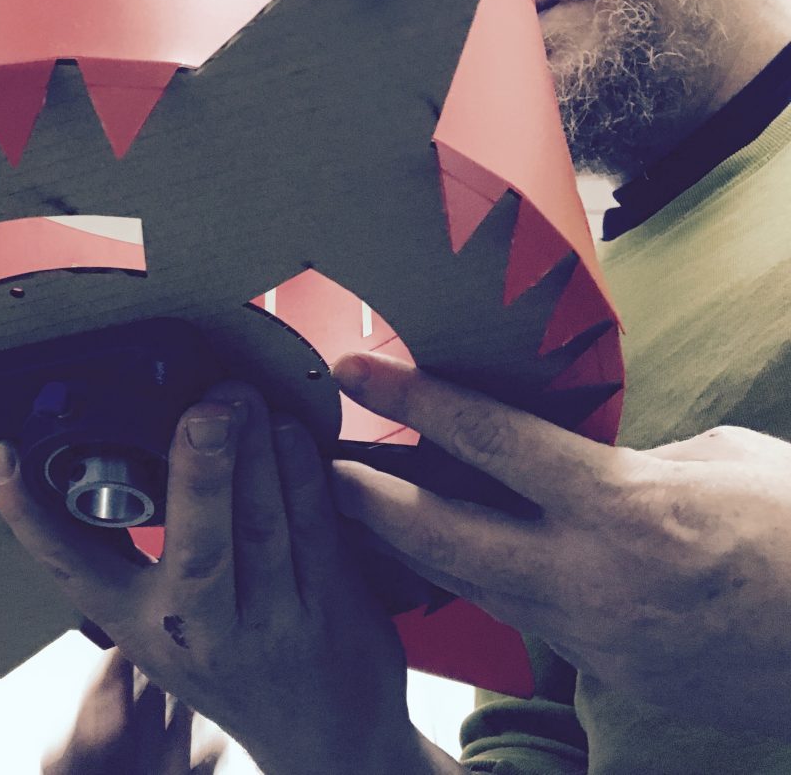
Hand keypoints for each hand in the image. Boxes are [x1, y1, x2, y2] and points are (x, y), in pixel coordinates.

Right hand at [0, 384, 453, 774]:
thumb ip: (132, 557)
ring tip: (241, 397)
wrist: (323, 737)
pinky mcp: (332, 609)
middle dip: (200, 474)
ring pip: (266, 528)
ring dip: (257, 454)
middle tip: (203, 409)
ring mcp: (273, 624)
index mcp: (138, 624)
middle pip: (198, 550)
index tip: (5, 454)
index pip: (70, 567)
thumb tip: (100, 454)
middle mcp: (201, 632)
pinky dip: (304, 474)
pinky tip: (289, 431)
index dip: (28, 512)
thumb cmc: (229, 661)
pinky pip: (317, 530)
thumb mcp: (159, 626)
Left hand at [331, 352, 790, 739]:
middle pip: (440, 534)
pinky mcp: (606, 672)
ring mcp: (592, 635)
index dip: (413, 396)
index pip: (489, 439)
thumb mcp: (719, 463)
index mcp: (622, 505)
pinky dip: (481, 580)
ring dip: (412, 544)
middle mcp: (589, 576)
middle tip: (318, 460)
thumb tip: (580, 455)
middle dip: (368, 497)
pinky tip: (457, 555)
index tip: (353, 366)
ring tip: (368, 503)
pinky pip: (520, 616)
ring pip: (469, 582)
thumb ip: (631, 458)